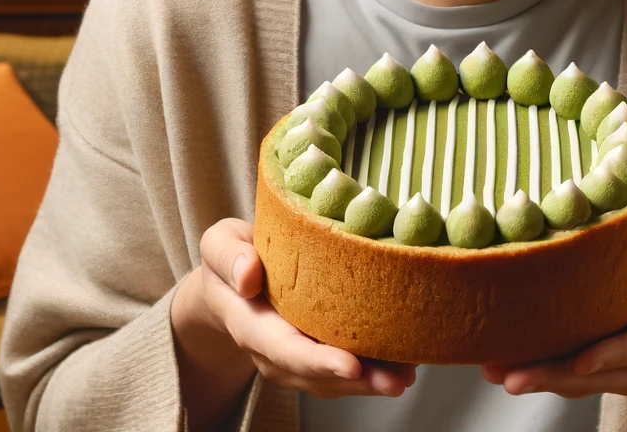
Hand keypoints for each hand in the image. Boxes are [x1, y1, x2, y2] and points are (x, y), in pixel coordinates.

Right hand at [172, 218, 415, 421]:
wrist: (231, 282)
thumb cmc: (232, 257)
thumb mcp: (220, 244)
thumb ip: (228, 256)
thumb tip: (248, 276)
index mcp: (250, 323)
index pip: (284, 348)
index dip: (318, 360)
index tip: (351, 364)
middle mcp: (273, 351)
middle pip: (316, 374)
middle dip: (358, 380)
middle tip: (398, 379)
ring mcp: (294, 359)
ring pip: (333, 380)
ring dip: (371, 382)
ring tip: (407, 375)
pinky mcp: (314, 355)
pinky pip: (343, 371)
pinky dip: (372, 371)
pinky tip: (402, 364)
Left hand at [480, 231, 626, 425]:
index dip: (614, 354)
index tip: (580, 360)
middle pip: (603, 374)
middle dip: (556, 377)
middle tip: (512, 378)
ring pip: (581, 381)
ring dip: (538, 378)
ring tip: (495, 372)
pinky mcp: (604, 367)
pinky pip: (571, 373)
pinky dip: (538, 369)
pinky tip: (500, 364)